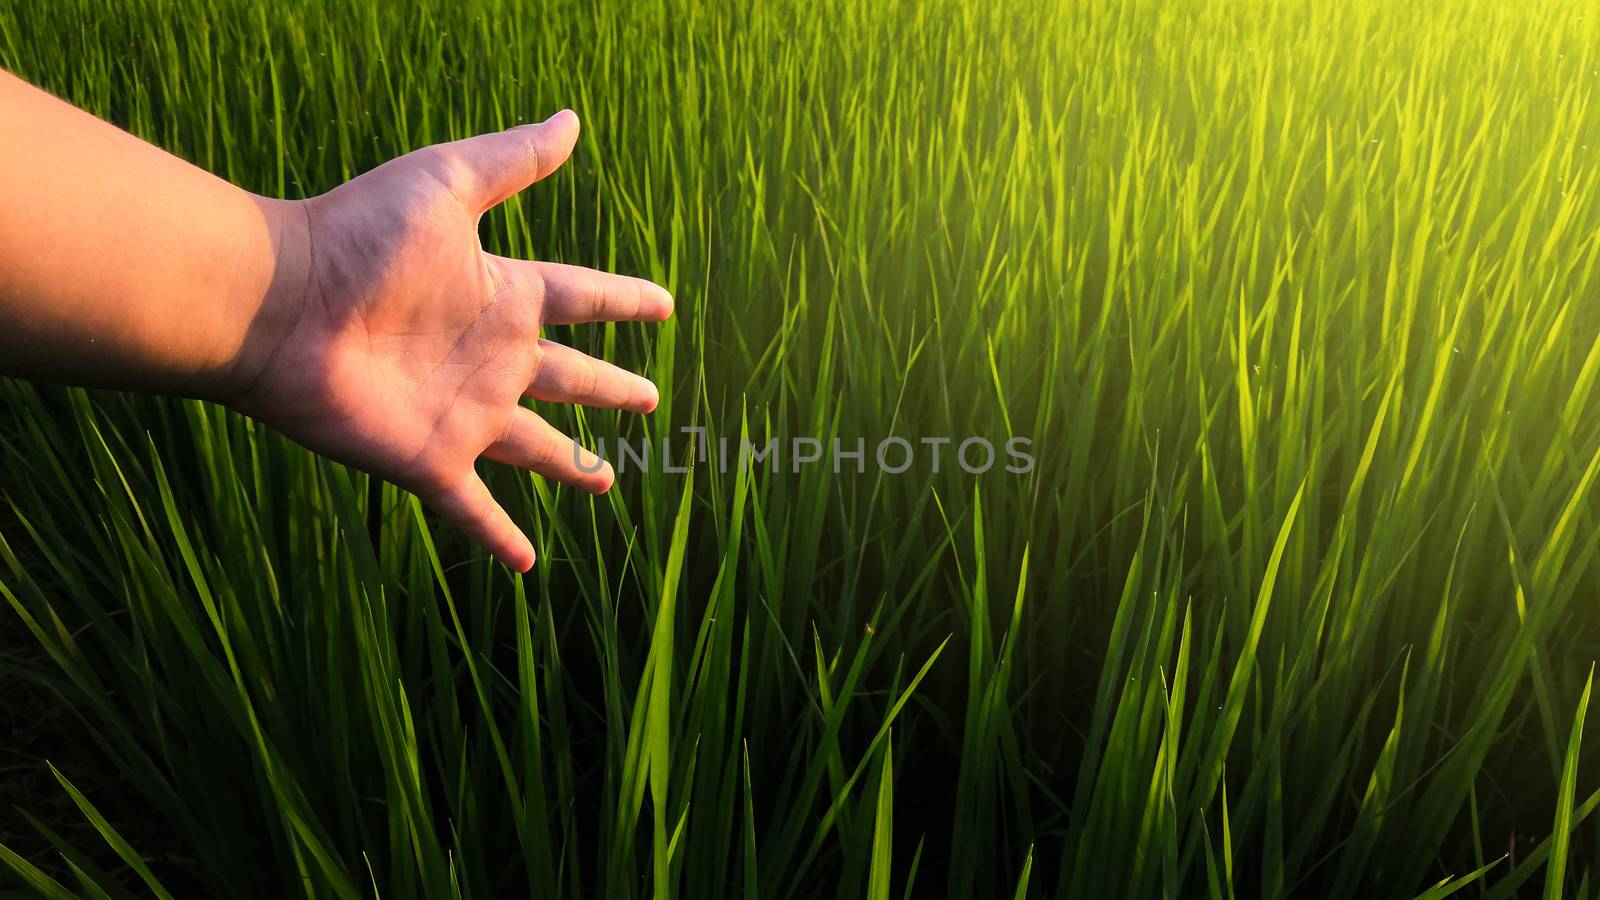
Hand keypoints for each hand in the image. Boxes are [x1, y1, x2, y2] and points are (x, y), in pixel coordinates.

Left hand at [229, 111, 670, 570]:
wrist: (280, 304)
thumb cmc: (357, 237)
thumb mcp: (448, 185)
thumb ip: (513, 160)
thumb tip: (573, 120)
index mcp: (503, 296)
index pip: (583, 298)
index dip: (624, 301)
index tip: (664, 304)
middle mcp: (493, 358)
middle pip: (571, 379)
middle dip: (610, 388)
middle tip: (650, 398)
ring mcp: (466, 414)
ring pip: (536, 448)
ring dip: (571, 465)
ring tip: (606, 481)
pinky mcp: (431, 459)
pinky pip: (475, 507)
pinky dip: (500, 537)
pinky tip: (526, 565)